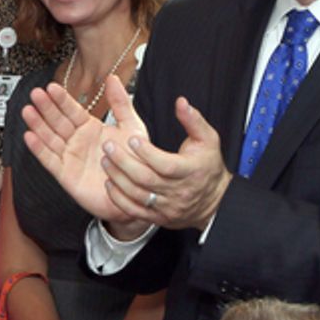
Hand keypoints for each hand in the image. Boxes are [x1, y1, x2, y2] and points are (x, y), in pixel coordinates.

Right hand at [22, 76, 149, 237]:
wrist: (137, 192)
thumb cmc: (135, 162)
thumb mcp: (132, 128)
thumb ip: (121, 103)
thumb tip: (112, 78)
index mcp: (90, 128)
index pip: (72, 110)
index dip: (61, 99)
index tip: (51, 87)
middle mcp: (77, 141)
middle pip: (57, 121)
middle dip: (46, 108)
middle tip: (35, 94)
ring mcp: (70, 157)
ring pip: (50, 138)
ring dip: (38, 125)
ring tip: (28, 111)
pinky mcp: (65, 175)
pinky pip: (49, 160)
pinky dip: (39, 149)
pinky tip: (30, 136)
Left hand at [99, 96, 231, 232]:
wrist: (214, 202)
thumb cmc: (207, 166)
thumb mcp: (207, 140)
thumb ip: (193, 120)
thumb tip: (180, 102)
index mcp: (190, 171)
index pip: (165, 165)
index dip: (147, 153)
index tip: (132, 138)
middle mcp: (178, 192)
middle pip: (146, 179)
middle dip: (124, 163)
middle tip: (107, 146)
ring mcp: (166, 207)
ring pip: (137, 195)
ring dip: (118, 178)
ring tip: (105, 161)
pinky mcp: (157, 217)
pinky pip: (134, 210)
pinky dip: (119, 198)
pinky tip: (110, 182)